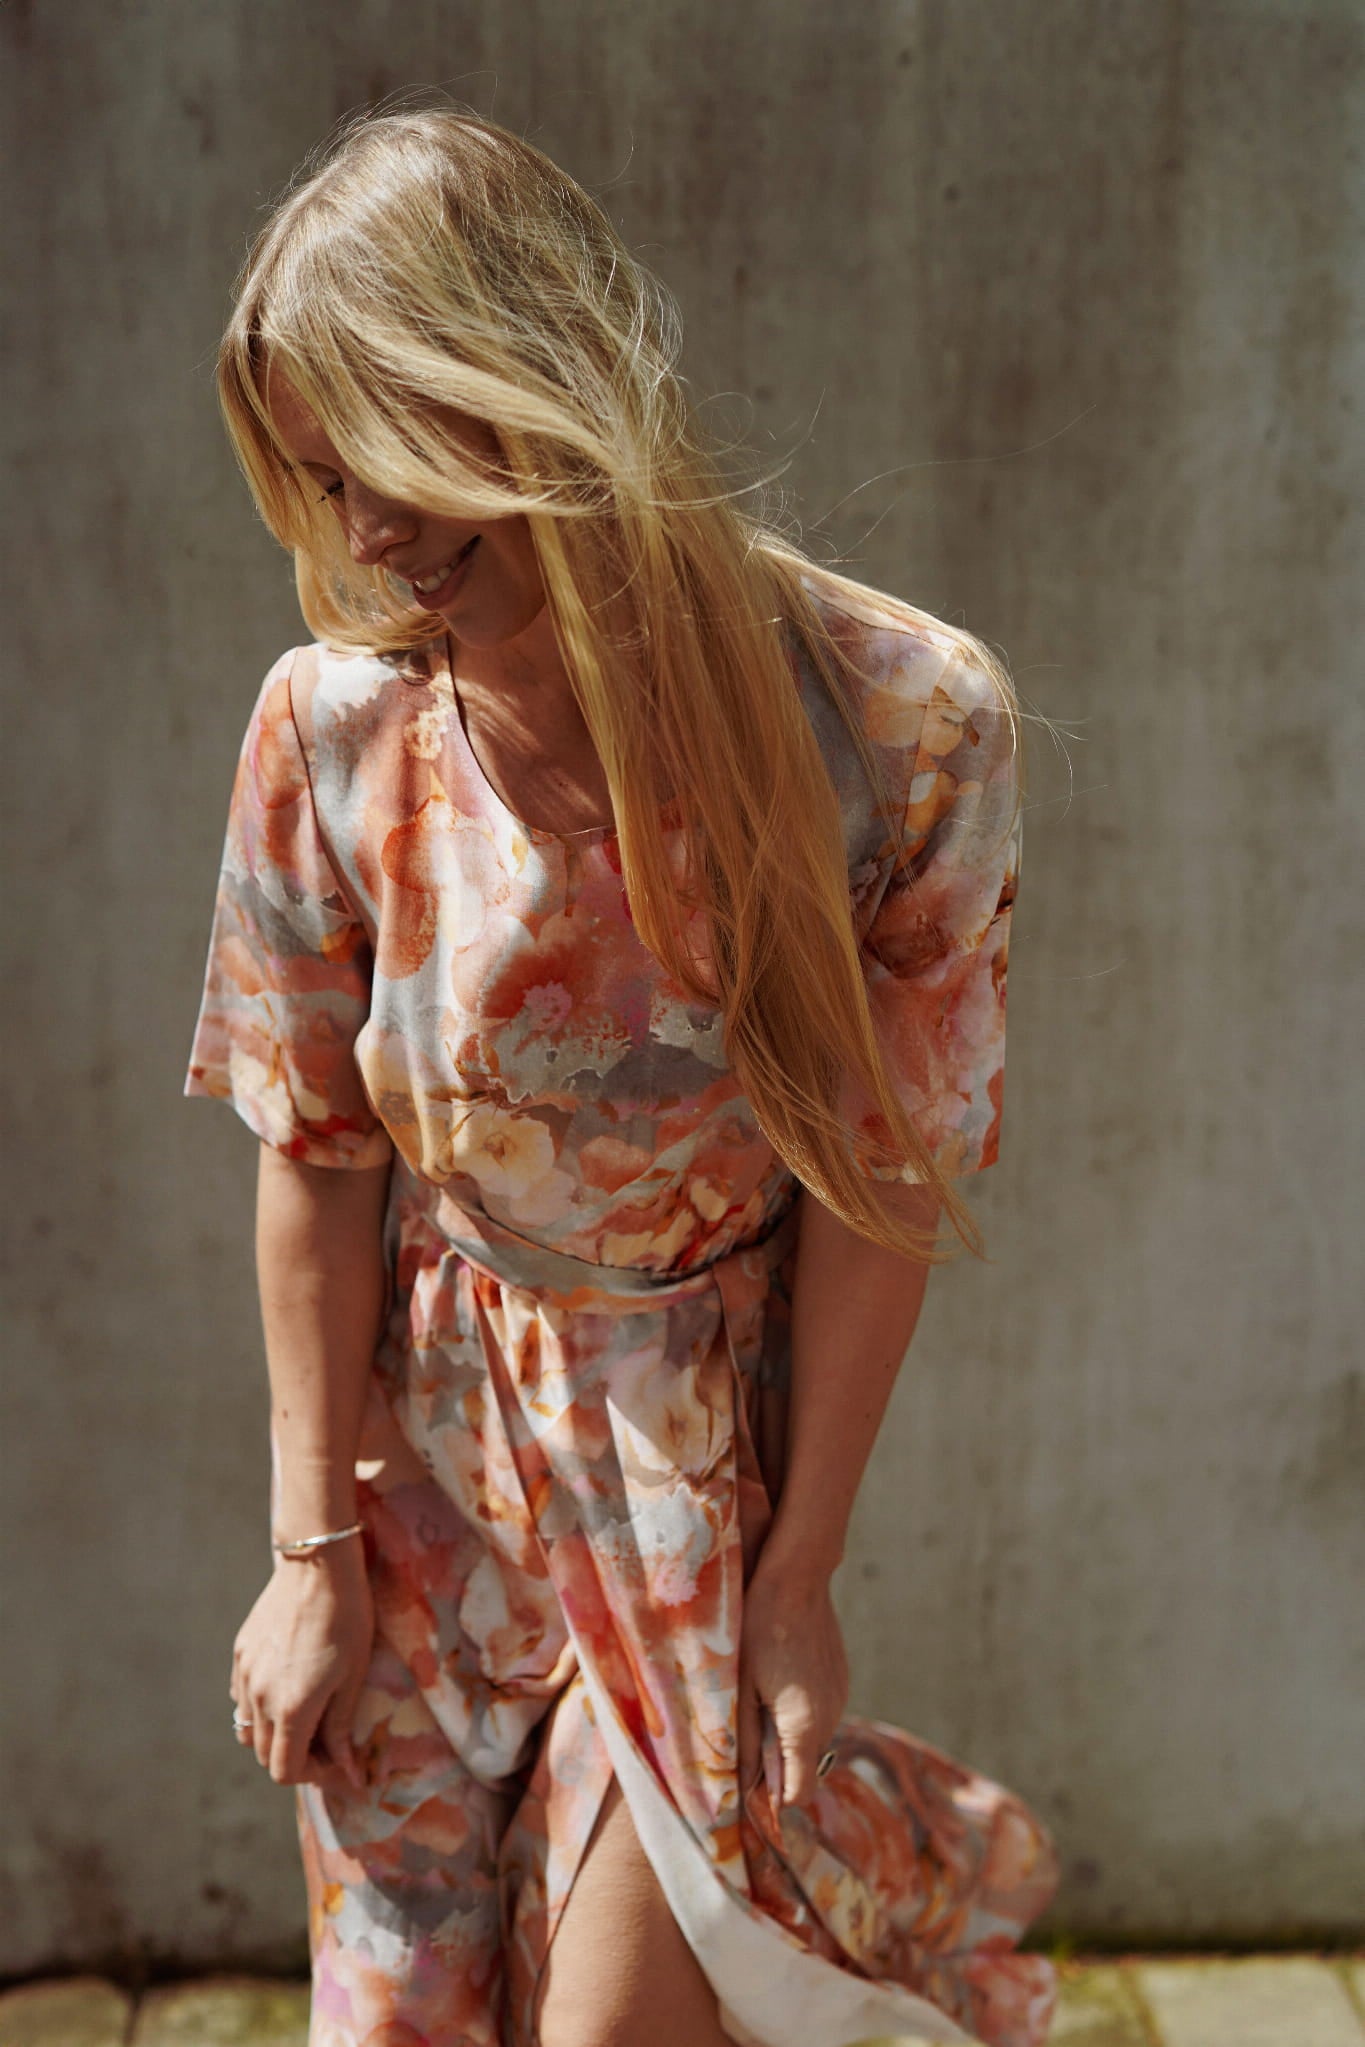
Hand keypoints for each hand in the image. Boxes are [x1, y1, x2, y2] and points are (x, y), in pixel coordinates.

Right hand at [230, 1541, 372, 1789]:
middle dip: (296, 1758)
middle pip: (265, 1755)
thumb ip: (341, 1727)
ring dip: (274, 1735)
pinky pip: (241, 1698)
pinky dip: (259, 1708)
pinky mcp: (239, 1655)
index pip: (285, 1771)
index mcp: (290, 1709)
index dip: (312, 1776)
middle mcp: (259, 1698)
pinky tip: (285, 1689)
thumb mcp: (354, 1675)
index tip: (336, 1762)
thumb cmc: (348, 1619)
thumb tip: (345, 1770)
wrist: (318, 1565)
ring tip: (305, 1717)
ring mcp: (244, 1675)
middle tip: (327, 1744)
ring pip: (248, 1729)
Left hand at [736, 1553, 848, 1809]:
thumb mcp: (741, 1688)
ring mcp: (840, 1697)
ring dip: (789, 1737)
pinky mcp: (841, 1680)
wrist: (797, 1578)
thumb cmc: (759, 1631)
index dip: (775, 1800)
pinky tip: (779, 1681)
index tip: (750, 1789)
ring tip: (761, 1701)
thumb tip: (744, 1785)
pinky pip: (822, 1713)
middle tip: (747, 1737)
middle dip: (779, 1766)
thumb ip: (745, 1742)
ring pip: (813, 1739)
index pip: (800, 1794)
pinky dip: (801, 1713)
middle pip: (806, 1768)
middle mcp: (830, 1717)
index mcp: (802, 1726)